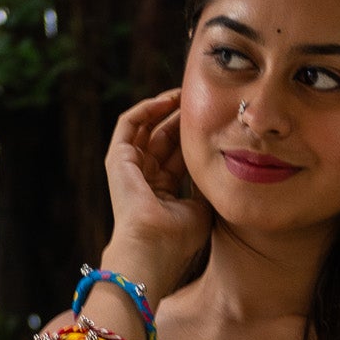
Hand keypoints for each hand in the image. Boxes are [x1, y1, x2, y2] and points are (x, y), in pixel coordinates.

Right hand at [102, 88, 213, 299]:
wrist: (153, 245)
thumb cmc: (177, 237)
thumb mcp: (201, 207)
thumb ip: (205, 184)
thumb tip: (222, 164)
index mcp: (163, 192)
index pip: (178, 156)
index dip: (194, 138)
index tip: (214, 122)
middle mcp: (144, 178)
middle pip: (163, 138)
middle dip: (181, 119)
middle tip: (203, 101)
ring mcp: (129, 168)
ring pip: (147, 127)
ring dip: (164, 109)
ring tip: (185, 94)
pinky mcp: (117, 158)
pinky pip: (129, 123)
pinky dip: (146, 108)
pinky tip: (167, 100)